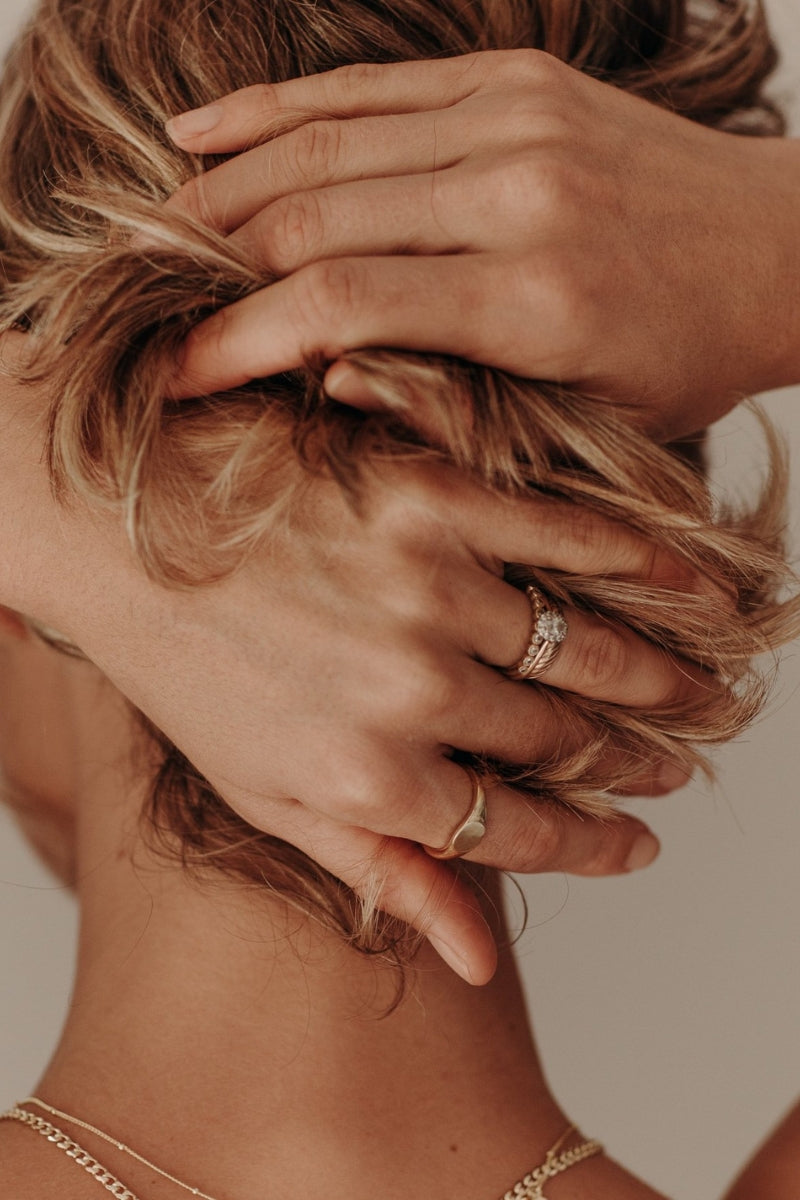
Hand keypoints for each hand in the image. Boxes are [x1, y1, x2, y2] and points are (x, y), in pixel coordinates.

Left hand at [5, 352, 703, 983]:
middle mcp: (411, 692)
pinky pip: (569, 543)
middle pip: (569, 739)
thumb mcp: (265, 798)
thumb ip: (382, 873)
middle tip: (680, 764)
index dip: (597, 844)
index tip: (642, 845)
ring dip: (658, 678)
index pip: (523, 828)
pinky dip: (641, 570)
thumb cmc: (186, 669)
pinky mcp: (433, 499)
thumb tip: (479, 959)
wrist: (110, 531)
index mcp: (370, 780)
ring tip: (701, 694)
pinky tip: (689, 589)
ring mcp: (429, 589)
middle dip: (640, 762)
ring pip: (585, 649)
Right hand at [164, 50, 799, 437]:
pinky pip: (368, 88)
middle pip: (314, 214)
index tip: (177, 372)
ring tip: (153, 228)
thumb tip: (323, 378)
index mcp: (533, 297)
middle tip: (144, 301)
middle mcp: (515, 193)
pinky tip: (206, 129)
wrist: (777, 251)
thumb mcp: (580, 420)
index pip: (340, 302)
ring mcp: (514, 119)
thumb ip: (453, 403)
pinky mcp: (514, 77)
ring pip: (325, 142)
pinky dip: (277, 109)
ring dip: (224, 185)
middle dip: (210, 261)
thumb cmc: (682, 356)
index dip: (238, 336)